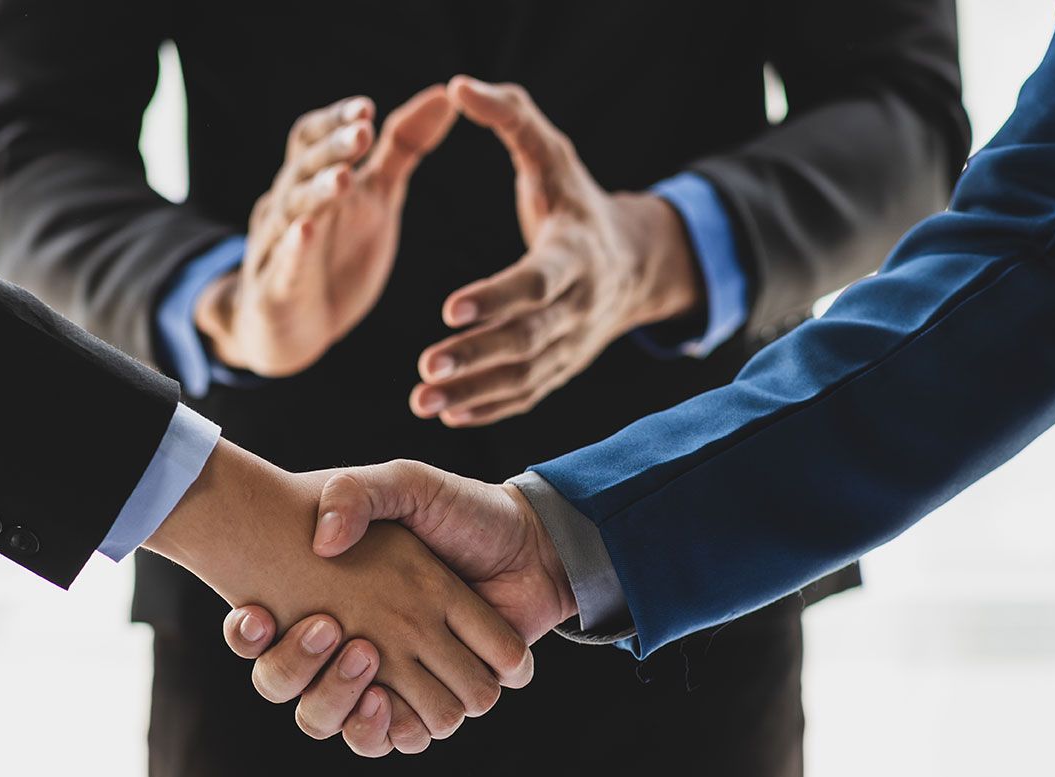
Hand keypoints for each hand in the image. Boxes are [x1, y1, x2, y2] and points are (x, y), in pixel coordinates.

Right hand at [143, 445, 533, 740]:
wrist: (532, 544)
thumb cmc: (461, 512)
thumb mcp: (405, 483)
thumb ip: (357, 493)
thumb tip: (322, 541)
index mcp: (334, 599)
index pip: (260, 634)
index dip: (246, 636)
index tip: (257, 612)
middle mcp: (355, 646)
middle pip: (290, 689)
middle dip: (295, 669)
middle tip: (328, 628)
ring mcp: (395, 678)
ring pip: (338, 723)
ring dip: (341, 700)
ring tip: (361, 657)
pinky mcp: (436, 701)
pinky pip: (398, 738)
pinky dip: (392, 725)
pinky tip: (387, 694)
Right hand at [195, 87, 456, 377]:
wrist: (293, 332)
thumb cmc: (336, 257)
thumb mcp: (376, 199)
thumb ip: (403, 149)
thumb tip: (443, 95)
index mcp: (313, 182)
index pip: (313, 139)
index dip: (336, 121)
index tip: (367, 109)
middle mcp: (290, 207)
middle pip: (303, 167)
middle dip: (333, 149)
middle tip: (363, 132)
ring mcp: (277, 248)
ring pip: (292, 210)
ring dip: (317, 191)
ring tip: (343, 178)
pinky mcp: (276, 291)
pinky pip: (284, 266)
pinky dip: (294, 248)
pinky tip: (304, 231)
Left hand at [410, 77, 702, 426]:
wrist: (633, 262)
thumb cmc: (575, 200)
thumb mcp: (552, 152)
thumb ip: (510, 116)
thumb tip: (458, 86)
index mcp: (576, 254)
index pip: (536, 282)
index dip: (497, 297)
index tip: (450, 309)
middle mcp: (579, 306)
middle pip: (527, 339)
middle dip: (477, 356)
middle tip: (425, 365)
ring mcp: (572, 345)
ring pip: (523, 377)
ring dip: (473, 391)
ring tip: (422, 398)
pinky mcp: (561, 369)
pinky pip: (526, 396)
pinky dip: (488, 409)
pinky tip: (446, 412)